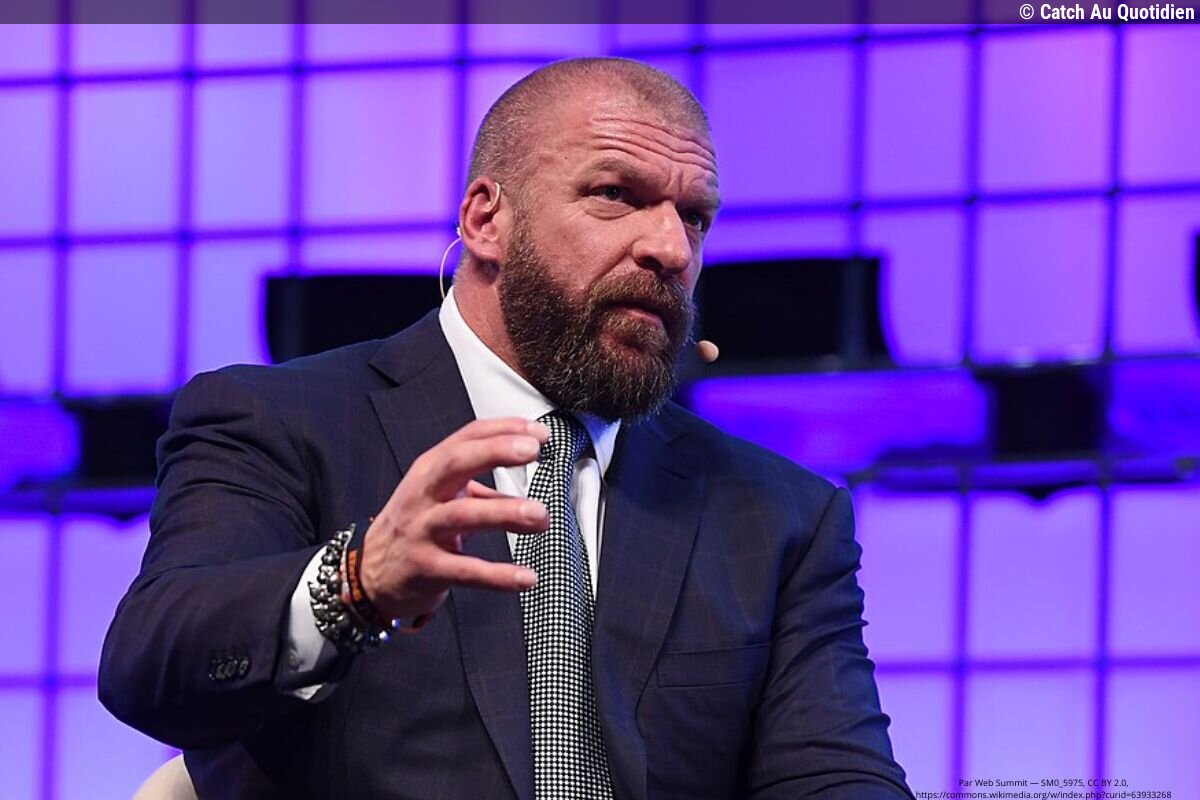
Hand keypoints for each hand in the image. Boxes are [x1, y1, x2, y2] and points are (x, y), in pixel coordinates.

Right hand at [359, 417, 550, 621]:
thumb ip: (481, 487)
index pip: (466, 438)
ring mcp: (421, 530)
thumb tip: (526, 483)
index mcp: (430, 470)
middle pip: (456, 463)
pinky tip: (526, 577)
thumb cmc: (412, 527)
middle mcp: (423, 495)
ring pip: (462, 515)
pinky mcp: (425, 568)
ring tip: (540, 516)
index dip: (503, 431)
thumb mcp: (438, 497)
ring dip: (504, 513)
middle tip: (532, 452)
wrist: (369, 575)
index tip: (539, 434)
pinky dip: (497, 575)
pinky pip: (464, 571)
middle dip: (495, 452)